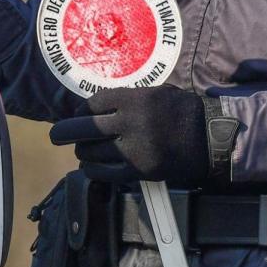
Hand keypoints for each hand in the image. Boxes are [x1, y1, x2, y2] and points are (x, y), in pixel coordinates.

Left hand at [48, 85, 212, 185]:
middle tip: (55, 135)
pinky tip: (91, 165)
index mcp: (134, 100)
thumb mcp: (155, 93)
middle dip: (63, 132)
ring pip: (91, 152)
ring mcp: (134, 149)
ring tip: (82, 150)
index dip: (80, 111)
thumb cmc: (179, 111)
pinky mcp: (139, 171)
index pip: (93, 104)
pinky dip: (91, 169)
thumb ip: (125, 98)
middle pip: (84, 128)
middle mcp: (131, 123)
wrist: (210, 138)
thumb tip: (92, 107)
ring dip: (82, 151)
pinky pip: (103, 173)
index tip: (78, 115)